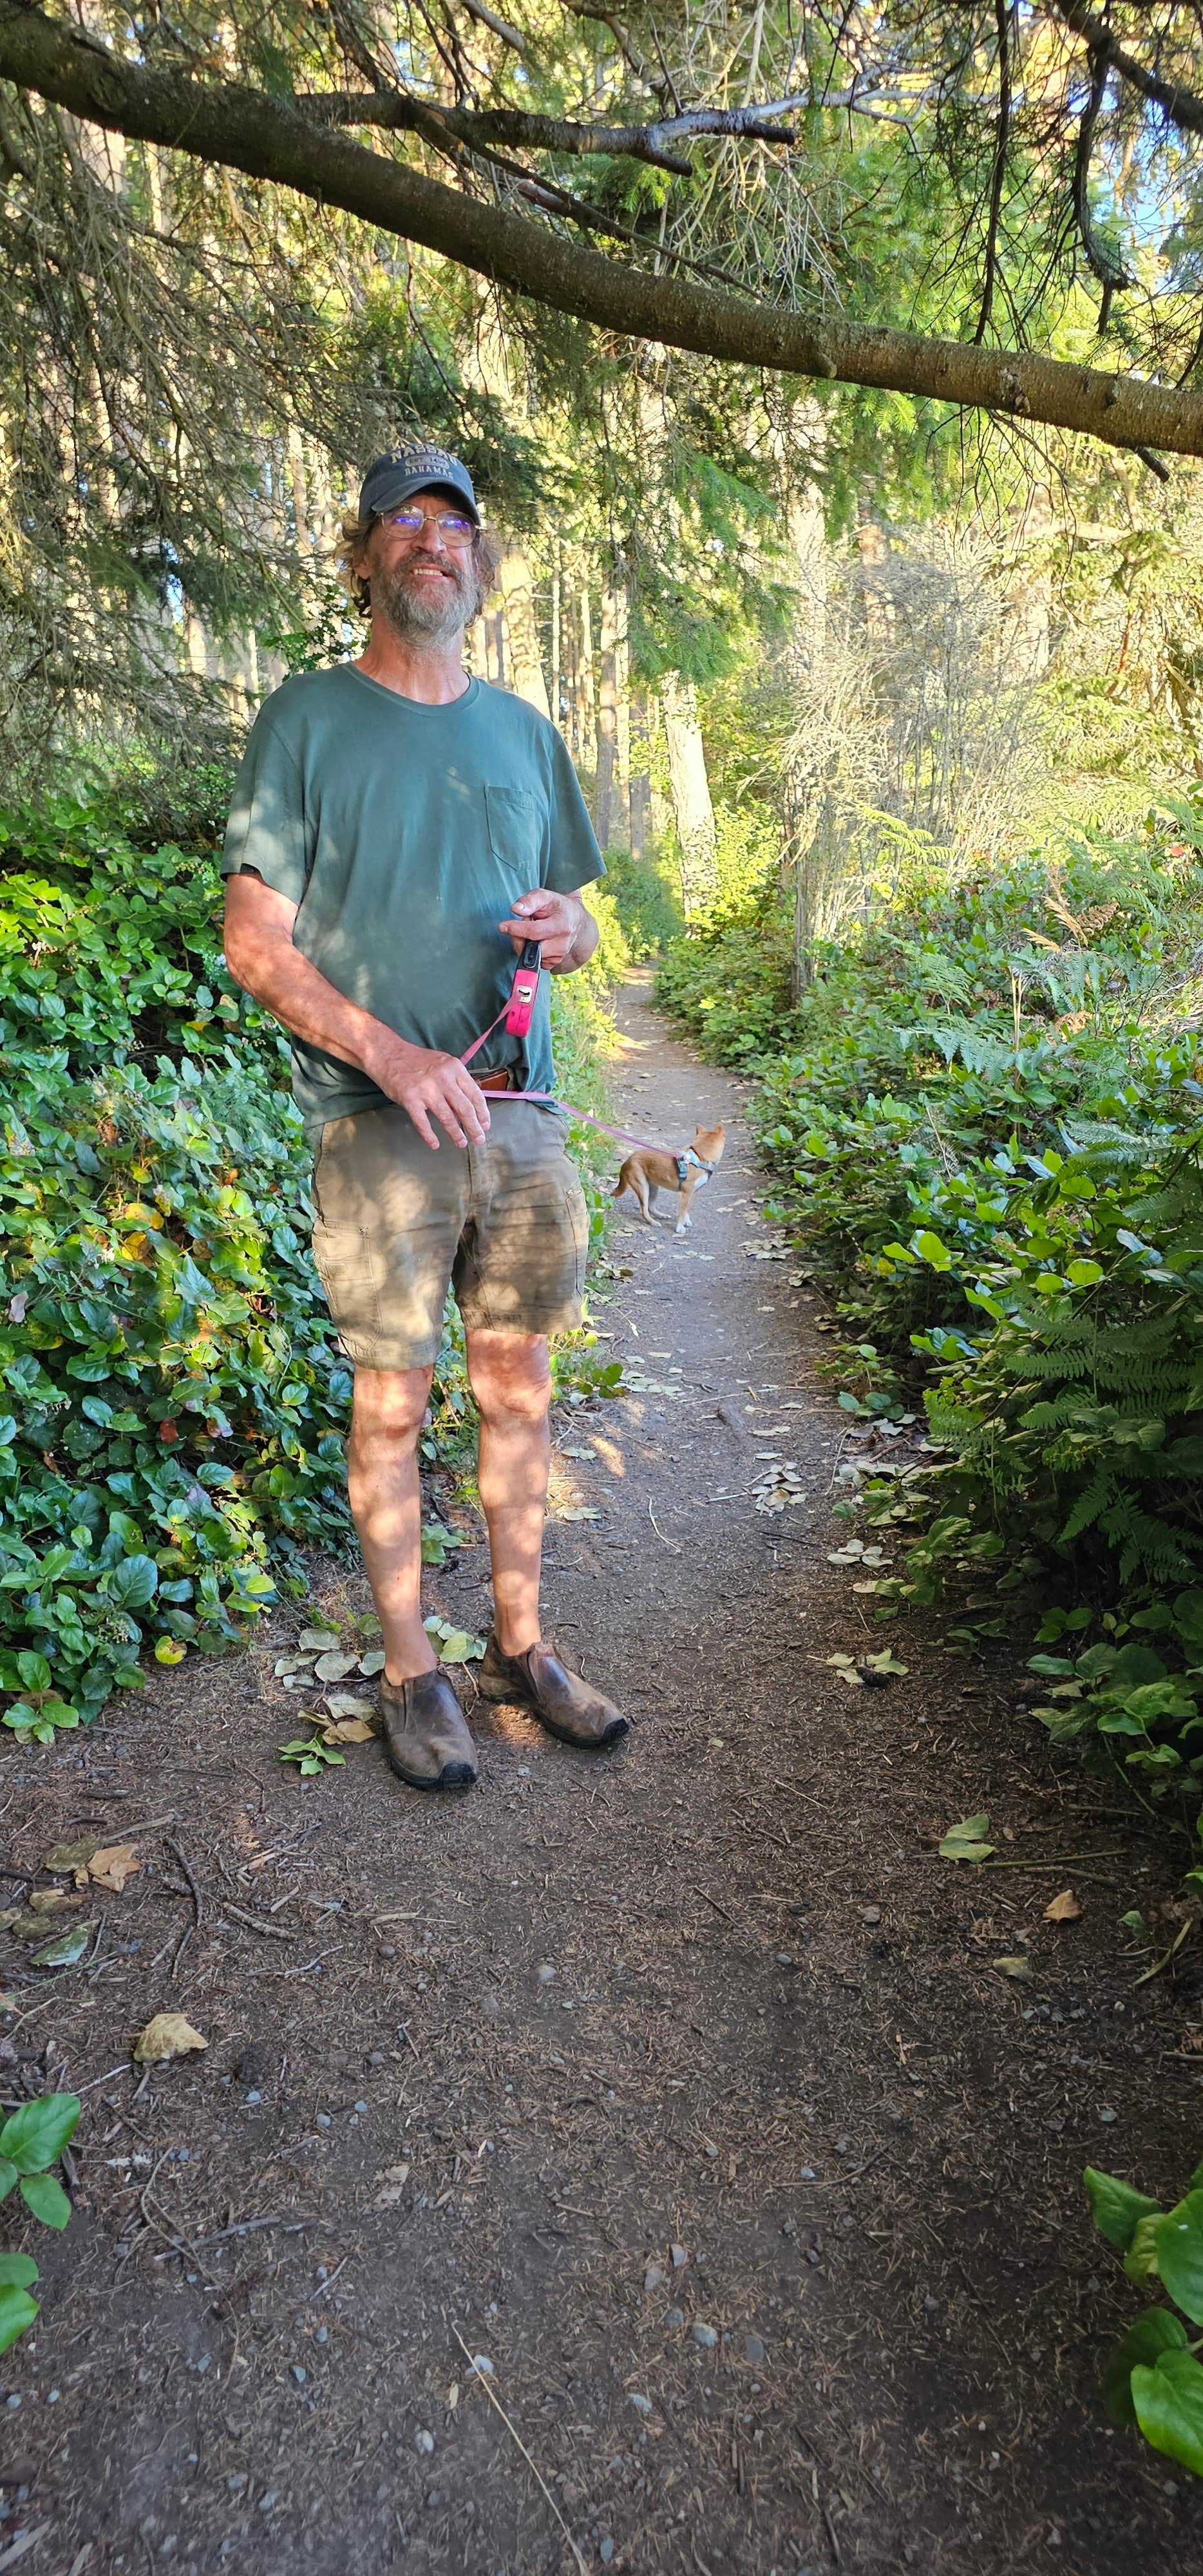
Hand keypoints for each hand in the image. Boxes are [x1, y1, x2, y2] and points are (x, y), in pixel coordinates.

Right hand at [368, 1033, 490, 1151]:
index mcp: (455, 1068)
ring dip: (456, 1133)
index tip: (485, 1125)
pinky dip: (429, 1136)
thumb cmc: (417, 1061)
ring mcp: (426, 1089)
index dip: (482, 1113)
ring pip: (447, 1117)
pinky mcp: (410, 1099)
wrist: (389, 1054)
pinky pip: (422, 1123)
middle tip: (478, 1139)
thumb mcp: (444, 1063)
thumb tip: (471, 1104)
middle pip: (464, 1108)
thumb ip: (457, 1081)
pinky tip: (435, 1144)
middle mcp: (443, 1078)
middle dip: (474, 1127)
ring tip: (461, 1143)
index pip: (475, 1095)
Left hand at [498, 887, 585, 970]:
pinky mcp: (554, 962)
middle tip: (526, 923)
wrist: (573, 918)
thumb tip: (516, 909)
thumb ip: (529, 900)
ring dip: (525, 943)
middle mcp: (562, 943)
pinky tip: (536, 940)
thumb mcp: (544, 896)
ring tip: (533, 930)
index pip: (534, 932)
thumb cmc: (557, 906)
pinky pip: (533, 961)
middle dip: (520, 936)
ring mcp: (559, 955)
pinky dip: (530, 952)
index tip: (503, 926)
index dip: (516, 929)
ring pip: (529, 956)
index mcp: (562, 925)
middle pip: (530, 947)